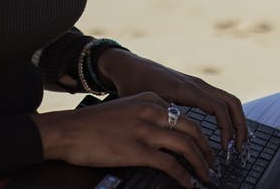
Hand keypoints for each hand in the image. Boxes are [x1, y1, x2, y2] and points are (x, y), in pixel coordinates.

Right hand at [32, 92, 214, 187]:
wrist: (67, 131)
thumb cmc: (92, 125)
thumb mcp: (125, 110)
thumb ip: (146, 117)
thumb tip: (165, 137)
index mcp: (150, 100)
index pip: (185, 116)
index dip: (199, 135)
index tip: (204, 148)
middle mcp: (151, 111)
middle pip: (193, 129)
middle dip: (207, 149)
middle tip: (212, 163)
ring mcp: (145, 130)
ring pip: (186, 146)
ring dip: (201, 164)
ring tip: (206, 176)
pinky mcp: (137, 150)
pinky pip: (171, 164)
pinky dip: (184, 175)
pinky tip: (189, 183)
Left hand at [99, 50, 248, 157]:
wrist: (128, 67)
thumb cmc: (133, 86)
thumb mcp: (145, 105)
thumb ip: (161, 121)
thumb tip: (174, 143)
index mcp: (187, 89)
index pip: (219, 109)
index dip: (227, 130)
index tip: (226, 149)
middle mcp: (197, 85)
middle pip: (232, 103)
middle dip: (240, 127)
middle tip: (240, 150)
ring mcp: (199, 85)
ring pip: (229, 101)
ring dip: (237, 122)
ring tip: (237, 144)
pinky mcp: (196, 88)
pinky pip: (221, 100)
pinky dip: (229, 116)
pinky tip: (226, 133)